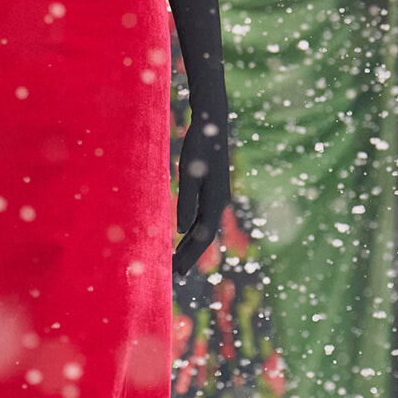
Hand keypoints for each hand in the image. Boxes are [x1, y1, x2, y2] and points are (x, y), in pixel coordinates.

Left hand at [172, 117, 229, 281]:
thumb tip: (180, 230)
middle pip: (205, 236)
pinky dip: (194, 230)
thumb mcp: (188, 174)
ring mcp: (218, 197)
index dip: (190, 255)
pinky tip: (184, 236)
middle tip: (176, 274)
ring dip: (192, 244)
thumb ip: (186, 201)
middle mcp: (221, 202)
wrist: (212, 123)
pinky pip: (204, 216)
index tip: (178, 272)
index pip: (203, 237)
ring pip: (204, 227)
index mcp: (216, 201)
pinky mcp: (214, 191)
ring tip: (178, 260)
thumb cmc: (199, 146)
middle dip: (190, 255)